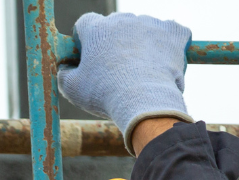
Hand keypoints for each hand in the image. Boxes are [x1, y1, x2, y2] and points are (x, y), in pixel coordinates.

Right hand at [57, 12, 194, 153]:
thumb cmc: (105, 94)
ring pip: (143, 29)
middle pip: (116, 25)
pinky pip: (172, 33)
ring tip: (142, 70)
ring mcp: (150, 23)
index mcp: (97, 29)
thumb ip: (65, 74)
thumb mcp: (73, 89)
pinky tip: (164, 62)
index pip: (86, 23)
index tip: (88, 54)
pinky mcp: (174, 32)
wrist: (145, 100)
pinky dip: (169, 45)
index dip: (85, 39)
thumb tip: (65, 69)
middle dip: (115, 41)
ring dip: (141, 43)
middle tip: (116, 67)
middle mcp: (124, 20)